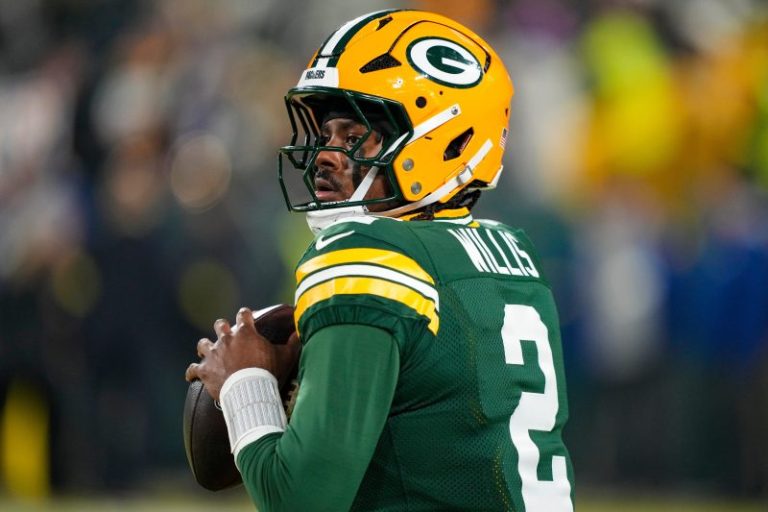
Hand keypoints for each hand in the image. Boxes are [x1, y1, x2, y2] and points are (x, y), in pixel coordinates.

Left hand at [185, 307, 301, 400]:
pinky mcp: (204, 370)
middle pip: (220, 325)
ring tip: (208, 351)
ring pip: (202, 343)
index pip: (244, 314)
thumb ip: (293, 343)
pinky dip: (193, 372)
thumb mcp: (285, 356)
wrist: (249, 389)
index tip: (247, 317)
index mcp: (245, 333)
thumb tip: (300, 333)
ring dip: (205, 347)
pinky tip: (192, 375)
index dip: (245, 315)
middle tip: (227, 335)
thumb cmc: (268, 371)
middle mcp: (226, 339)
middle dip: (222, 328)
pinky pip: (193, 369)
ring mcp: (213, 354)